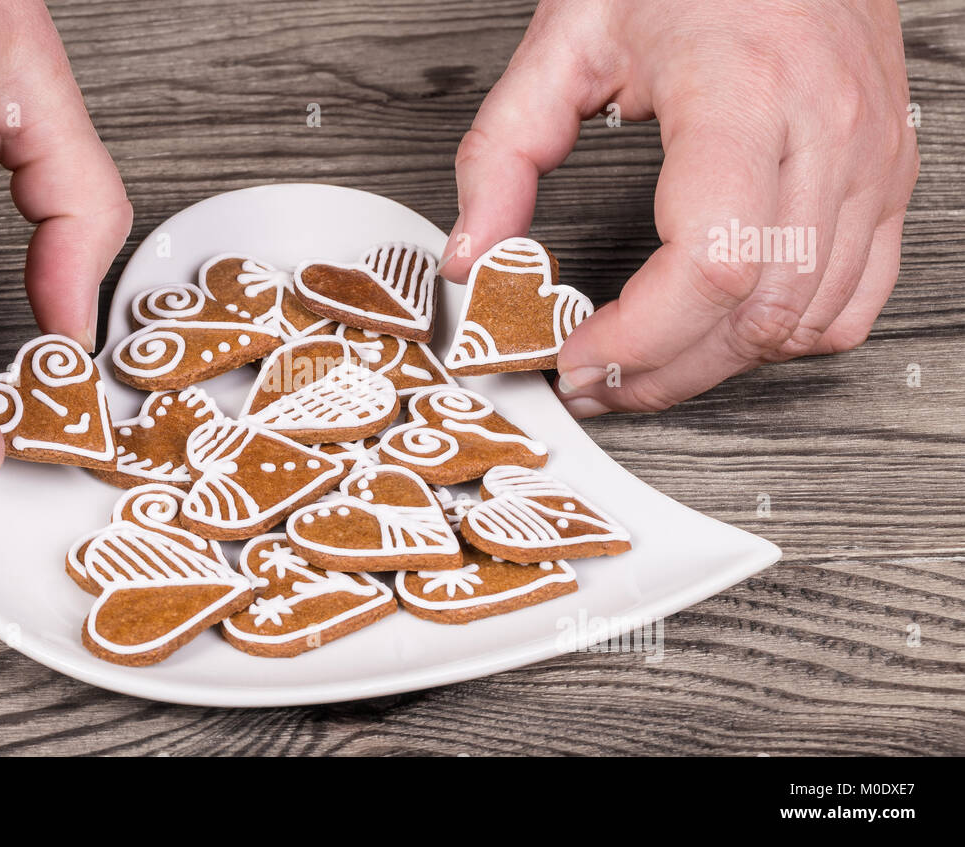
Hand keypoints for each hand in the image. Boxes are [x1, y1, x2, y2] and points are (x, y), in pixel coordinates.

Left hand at [440, 0, 918, 416]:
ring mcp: (868, 159)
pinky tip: (725, 331)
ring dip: (717, 365)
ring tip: (645, 366)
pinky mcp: (886, 176)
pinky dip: (787, 337)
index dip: (638, 339)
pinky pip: (856, 299)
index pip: (710, 264)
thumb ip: (502, 151)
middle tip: (596, 383)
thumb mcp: (567, 38)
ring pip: (806, 320)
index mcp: (742, 90)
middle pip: (757, 313)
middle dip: (664, 373)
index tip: (576, 358)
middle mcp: (824, 130)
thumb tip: (474, 256)